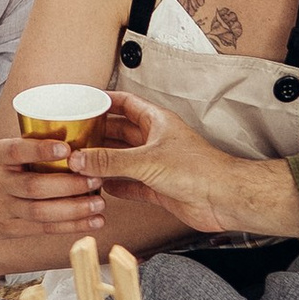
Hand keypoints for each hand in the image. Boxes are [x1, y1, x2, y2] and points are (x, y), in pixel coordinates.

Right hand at [0, 133, 103, 245]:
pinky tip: (93, 222)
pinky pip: (44, 229)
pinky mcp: (9, 229)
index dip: (41, 150)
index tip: (66, 147)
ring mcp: (2, 209)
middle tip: (95, 178)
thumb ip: (28, 149)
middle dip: (69, 185)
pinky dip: (71, 226)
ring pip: (41, 212)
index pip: (16, 151)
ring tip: (99, 203)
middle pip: (34, 187)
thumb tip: (75, 142)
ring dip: (74, 209)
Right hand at [85, 99, 282, 232]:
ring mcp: (158, 164)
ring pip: (124, 159)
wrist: (223, 198)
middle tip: (75, 136)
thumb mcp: (146, 160)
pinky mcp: (160, 187)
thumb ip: (110, 160)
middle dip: (98, 133)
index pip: (126, 103)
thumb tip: (80, 158)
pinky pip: (132, 184)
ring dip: (105, 161)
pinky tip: (104, 188)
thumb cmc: (199, 170)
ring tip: (82, 162)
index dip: (105, 101)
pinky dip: (118, 186)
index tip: (84, 102)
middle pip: (121, 132)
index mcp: (156, 122)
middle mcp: (156, 141)